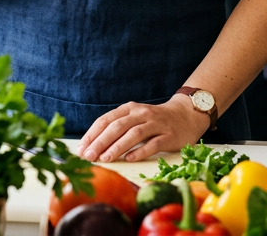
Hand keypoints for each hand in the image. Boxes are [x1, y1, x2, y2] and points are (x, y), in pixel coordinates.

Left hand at [77, 95, 210, 162]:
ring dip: (117, 147)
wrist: (185, 115)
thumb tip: (92, 145)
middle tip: (89, 156)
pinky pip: (153, 144)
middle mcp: (141, 113)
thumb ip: (117, 128)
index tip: (81, 148)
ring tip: (105, 159)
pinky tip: (129, 159)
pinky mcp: (169, 135)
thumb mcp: (134, 118)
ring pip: (133, 134)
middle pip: (117, 126)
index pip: (106, 119)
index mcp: (129, 108)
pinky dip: (140, 151)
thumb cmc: (154, 121)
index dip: (92, 134)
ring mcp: (156, 124)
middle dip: (101, 142)